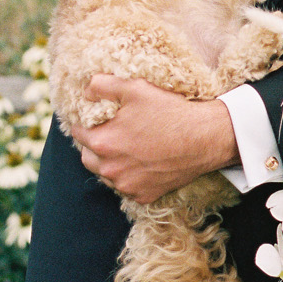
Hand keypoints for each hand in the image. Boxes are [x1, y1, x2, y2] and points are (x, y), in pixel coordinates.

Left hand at [72, 75, 238, 202]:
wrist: (205, 138)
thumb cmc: (170, 112)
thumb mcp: (135, 88)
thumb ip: (102, 85)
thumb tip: (86, 90)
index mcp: (102, 142)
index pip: (78, 133)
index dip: (86, 123)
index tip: (97, 119)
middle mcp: (110, 169)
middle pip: (88, 157)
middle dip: (94, 146)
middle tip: (113, 134)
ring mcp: (127, 185)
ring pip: (107, 175)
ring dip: (112, 163)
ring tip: (131, 149)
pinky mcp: (144, 196)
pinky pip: (128, 188)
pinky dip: (132, 178)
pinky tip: (145, 163)